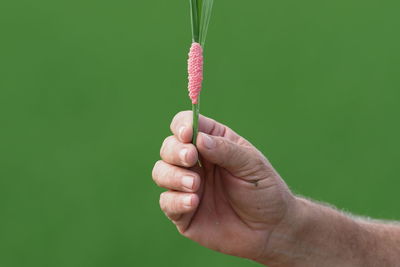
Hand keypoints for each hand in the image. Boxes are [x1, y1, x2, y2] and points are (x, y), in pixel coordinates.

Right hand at [152, 111, 295, 261]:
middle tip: (191, 159)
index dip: (182, 126)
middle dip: (175, 151)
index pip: (186, 125)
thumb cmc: (265, 191)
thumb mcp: (251, 164)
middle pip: (169, 147)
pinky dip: (176, 200)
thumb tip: (198, 138)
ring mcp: (187, 187)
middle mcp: (196, 163)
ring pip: (160, 172)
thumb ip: (226, 150)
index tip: (187, 135)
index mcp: (212, 143)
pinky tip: (194, 202)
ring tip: (195, 184)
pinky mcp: (183, 212)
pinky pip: (166, 202)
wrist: (271, 229)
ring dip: (173, 175)